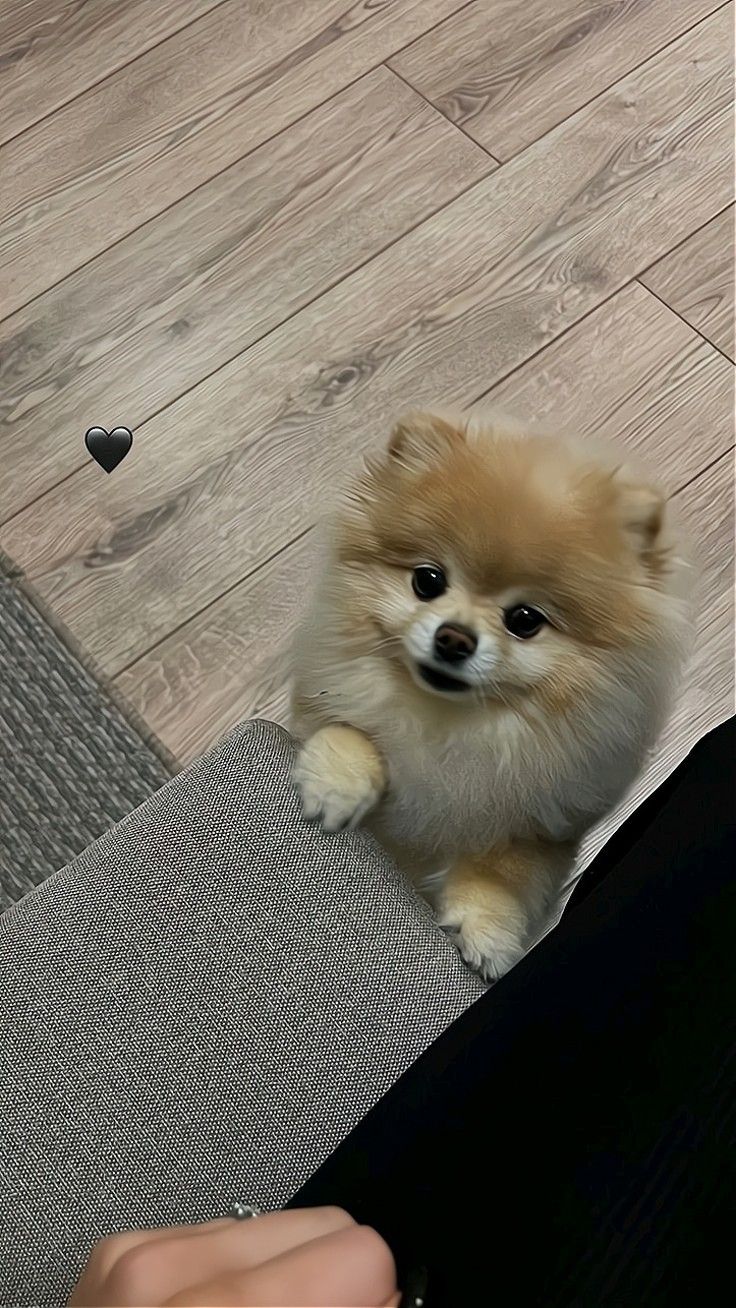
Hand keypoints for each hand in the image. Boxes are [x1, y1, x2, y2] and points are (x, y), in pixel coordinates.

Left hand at [68, 1205, 400, 1305]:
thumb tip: (395, 1302)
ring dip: (285, 1280)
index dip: (375, 1301)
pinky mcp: (121, 1250)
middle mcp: (172, 1277)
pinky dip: (235, 1276)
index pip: (360, 1256)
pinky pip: (223, 1232)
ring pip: (280, 1222)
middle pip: (327, 1226)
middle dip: (333, 1286)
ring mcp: (139, 1258)